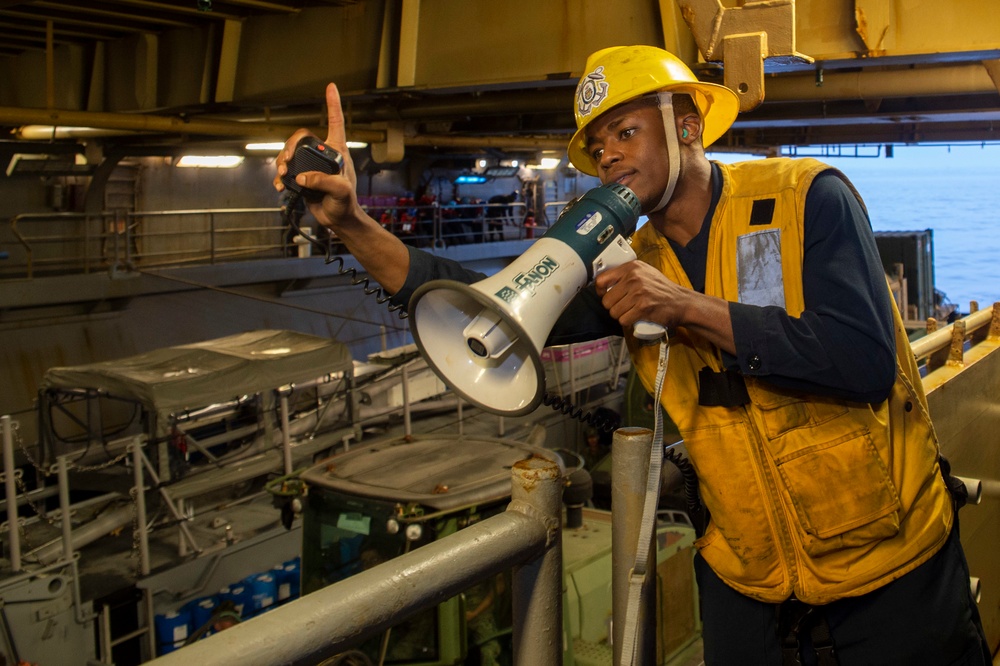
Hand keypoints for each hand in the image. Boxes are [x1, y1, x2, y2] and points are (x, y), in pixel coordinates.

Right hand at [272, 83, 362, 232]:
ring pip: (290, 153)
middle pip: (301, 137)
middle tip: (287, 162)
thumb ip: (324, 181)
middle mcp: (324, 155)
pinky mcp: (302, 178)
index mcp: (338, 151)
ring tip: (282, 175)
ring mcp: (311, 166)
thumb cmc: (346, 204)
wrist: (338, 220)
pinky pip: (286, 171)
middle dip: (290, 146)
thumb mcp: (341, 191)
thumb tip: (301, 176)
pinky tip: (280, 185)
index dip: (333, 104)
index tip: (331, 86)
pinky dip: (280, 177)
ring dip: (282, 161)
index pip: (336, 123)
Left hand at [595, 260, 736, 352]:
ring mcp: (638, 293)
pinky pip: (623, 320)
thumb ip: (626, 275)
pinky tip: (635, 317)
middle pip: (606, 300)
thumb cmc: (661, 289)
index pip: (601, 280)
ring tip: (630, 312)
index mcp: (632, 267)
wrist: (681, 302)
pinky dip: (628, 322)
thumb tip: (603, 284)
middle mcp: (634, 278)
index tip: (605, 295)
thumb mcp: (644, 273)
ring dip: (620, 315)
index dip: (600, 291)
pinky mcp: (643, 308)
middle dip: (613, 307)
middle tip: (623, 307)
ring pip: (613, 312)